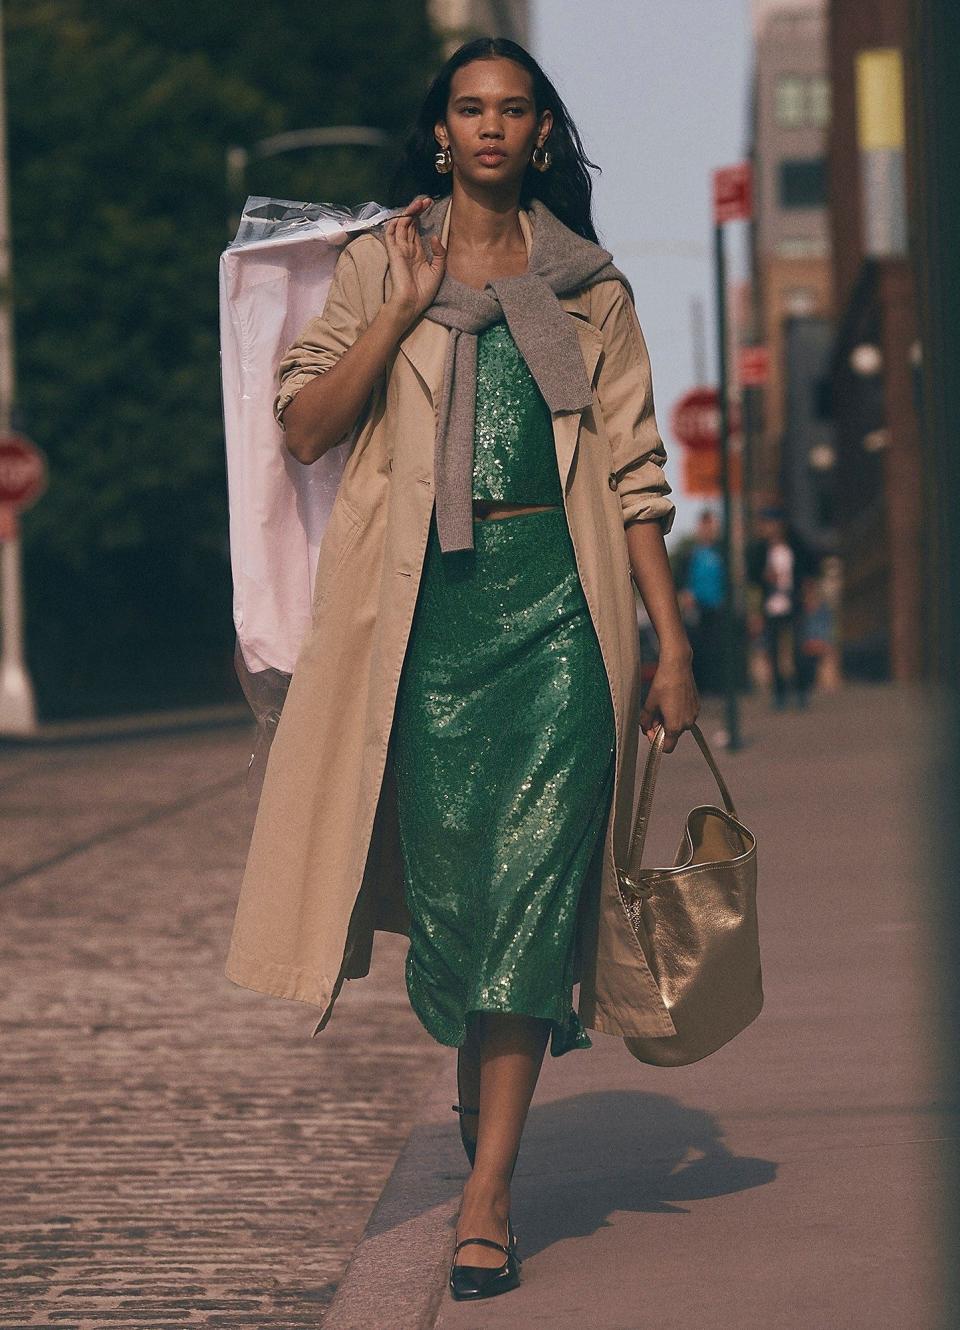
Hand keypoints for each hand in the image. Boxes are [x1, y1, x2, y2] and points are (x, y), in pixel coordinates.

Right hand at [383, 196, 446, 327]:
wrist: (412, 303)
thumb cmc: (424, 291)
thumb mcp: (438, 269)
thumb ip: (439, 252)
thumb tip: (433, 235)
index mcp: (417, 252)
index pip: (416, 228)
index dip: (421, 215)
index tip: (430, 204)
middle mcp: (407, 248)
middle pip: (409, 223)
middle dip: (417, 210)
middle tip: (426, 200)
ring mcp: (400, 249)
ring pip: (401, 225)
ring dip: (409, 212)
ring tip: (420, 203)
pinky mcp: (394, 253)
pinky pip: (390, 234)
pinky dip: (395, 223)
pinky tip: (404, 215)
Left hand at [640, 654, 699, 752]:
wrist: (677, 667)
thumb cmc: (663, 684)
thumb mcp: (649, 704)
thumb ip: (646, 721)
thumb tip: (646, 729)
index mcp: (675, 726)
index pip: (667, 747)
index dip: (656, 742)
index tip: (650, 730)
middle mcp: (687, 723)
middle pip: (672, 735)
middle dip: (661, 728)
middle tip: (653, 714)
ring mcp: (693, 715)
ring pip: (679, 725)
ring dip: (669, 720)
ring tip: (662, 705)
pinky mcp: (696, 707)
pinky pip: (685, 716)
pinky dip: (677, 713)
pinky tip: (671, 700)